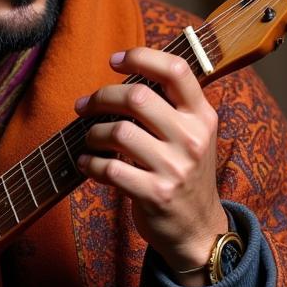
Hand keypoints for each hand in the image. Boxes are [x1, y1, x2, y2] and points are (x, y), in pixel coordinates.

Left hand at [75, 47, 226, 277]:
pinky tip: (87, 163)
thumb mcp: (191, 136)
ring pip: (118, 132)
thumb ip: (169, 107)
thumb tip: (126, 71)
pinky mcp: (155, 194)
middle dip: (101, 97)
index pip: (176, 70)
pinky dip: (90, 163)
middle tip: (84, 105)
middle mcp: (192, 139)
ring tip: (89, 139)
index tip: (115, 60)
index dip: (142, 57)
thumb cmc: (184, 173)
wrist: (198, 229)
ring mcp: (175, 168)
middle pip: (136, 97)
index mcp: (202, 117)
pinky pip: (110, 168)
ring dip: (92, 133)